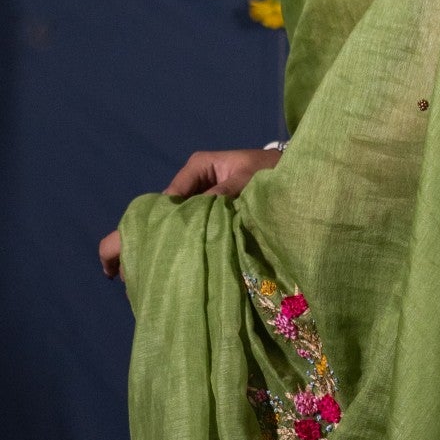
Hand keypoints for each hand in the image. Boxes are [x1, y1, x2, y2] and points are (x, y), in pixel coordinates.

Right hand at [97, 149, 279, 279]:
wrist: (297, 175)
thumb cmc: (271, 171)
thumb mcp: (248, 181)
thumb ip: (223, 195)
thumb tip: (198, 213)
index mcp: (198, 167)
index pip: (170, 196)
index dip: (157, 222)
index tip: (150, 247)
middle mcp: (195, 182)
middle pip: (169, 211)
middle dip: (158, 237)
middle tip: (142, 267)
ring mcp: (203, 199)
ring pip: (180, 223)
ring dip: (173, 244)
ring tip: (156, 272)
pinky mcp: (213, 214)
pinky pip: (196, 228)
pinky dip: (189, 244)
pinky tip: (179, 266)